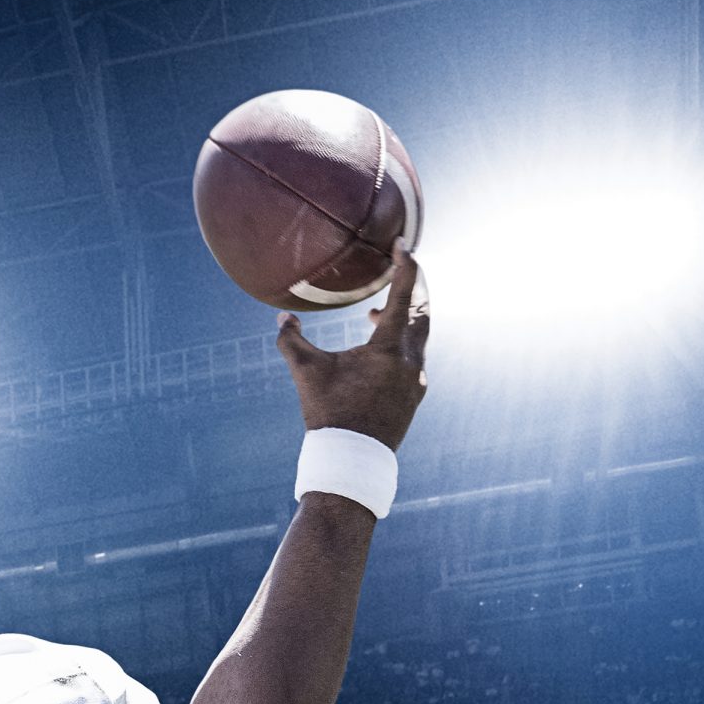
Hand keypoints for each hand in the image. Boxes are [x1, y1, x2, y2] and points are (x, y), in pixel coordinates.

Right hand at [275, 239, 431, 451]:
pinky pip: (414, 357)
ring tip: (373, 315)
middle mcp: (411, 360)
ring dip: (401, 318)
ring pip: (418, 335)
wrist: (352, 458)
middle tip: (402, 269)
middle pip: (422, 311)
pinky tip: (378, 352)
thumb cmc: (328, 413)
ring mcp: (417, 378)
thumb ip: (291, 341)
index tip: (405, 245)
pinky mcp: (415, 394)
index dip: (405, 266)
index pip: (403, 295)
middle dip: (412, 287)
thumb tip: (281, 318)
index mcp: (388, 349)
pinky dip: (401, 342)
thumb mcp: (306, 372)